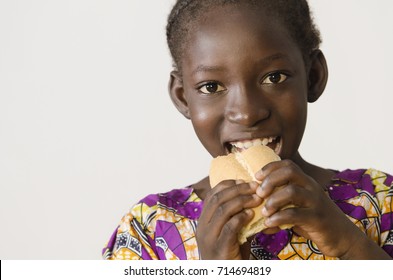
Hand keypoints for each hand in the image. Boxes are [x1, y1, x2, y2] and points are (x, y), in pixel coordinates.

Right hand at [196, 180, 261, 258]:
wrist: (224, 277)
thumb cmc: (230, 255)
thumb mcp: (231, 233)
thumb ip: (236, 217)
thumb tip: (252, 198)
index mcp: (203, 220)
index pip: (212, 194)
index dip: (228, 184)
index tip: (244, 181)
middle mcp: (202, 227)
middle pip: (218, 198)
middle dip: (238, 189)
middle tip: (255, 187)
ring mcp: (209, 238)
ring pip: (223, 210)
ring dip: (242, 201)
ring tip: (257, 199)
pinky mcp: (219, 248)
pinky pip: (230, 227)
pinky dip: (241, 218)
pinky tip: (252, 215)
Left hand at [255, 160, 374, 257]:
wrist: (342, 237)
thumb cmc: (314, 220)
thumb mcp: (298, 206)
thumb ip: (281, 203)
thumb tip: (257, 206)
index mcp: (306, 182)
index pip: (288, 164)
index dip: (270, 167)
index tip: (256, 177)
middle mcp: (311, 187)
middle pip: (289, 172)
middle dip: (270, 180)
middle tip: (259, 193)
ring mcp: (315, 202)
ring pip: (291, 191)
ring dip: (273, 200)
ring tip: (264, 211)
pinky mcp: (317, 218)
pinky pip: (294, 214)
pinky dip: (278, 218)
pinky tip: (269, 223)